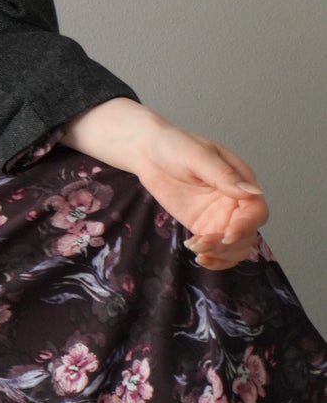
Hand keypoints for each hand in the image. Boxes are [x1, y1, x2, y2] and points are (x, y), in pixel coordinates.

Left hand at [125, 118, 268, 270]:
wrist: (147, 151)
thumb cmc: (174, 144)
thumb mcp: (197, 155)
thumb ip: (223, 175)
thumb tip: (253, 192)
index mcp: (240, 180)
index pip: (256, 211)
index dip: (246, 226)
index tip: (227, 235)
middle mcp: (235, 201)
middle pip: (247, 234)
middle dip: (227, 245)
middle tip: (202, 244)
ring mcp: (220, 215)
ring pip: (235, 247)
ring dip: (220, 255)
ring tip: (195, 248)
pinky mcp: (203, 225)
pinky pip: (216, 249)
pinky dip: (212, 257)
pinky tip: (197, 255)